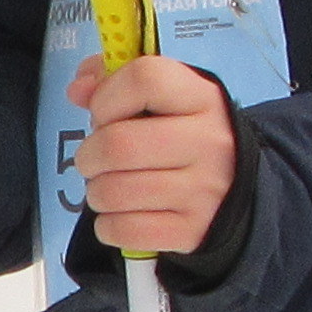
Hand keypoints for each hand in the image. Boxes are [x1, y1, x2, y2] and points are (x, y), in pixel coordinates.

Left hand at [67, 54, 235, 258]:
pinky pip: (123, 230)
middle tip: (93, 161)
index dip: (107, 96)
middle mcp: (208, 142)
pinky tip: (120, 215)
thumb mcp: (163, 99)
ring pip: (113, 192)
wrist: (233, 191)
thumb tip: (78, 90)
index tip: (102, 114)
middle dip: (89, 155)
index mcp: (202, 98)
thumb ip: (114, 80)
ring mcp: (203, 191)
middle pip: (118, 144)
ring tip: (108, 188)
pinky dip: (108, 226)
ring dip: (96, 192)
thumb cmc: (183, 136)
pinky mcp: (191, 231)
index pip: (144, 79)